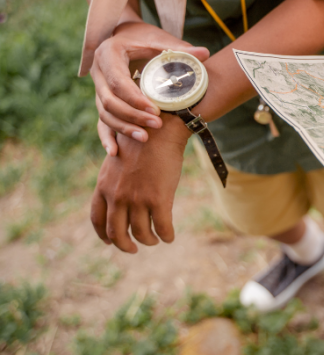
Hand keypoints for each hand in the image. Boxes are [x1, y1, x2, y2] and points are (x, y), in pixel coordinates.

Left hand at [90, 113, 190, 252]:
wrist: (160, 130)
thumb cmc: (141, 142)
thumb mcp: (116, 160)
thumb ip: (113, 181)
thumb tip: (118, 196)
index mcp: (104, 187)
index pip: (97, 219)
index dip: (103, 234)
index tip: (110, 241)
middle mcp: (117, 196)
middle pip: (116, 233)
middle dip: (125, 245)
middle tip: (134, 249)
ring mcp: (137, 199)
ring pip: (141, 233)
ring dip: (148, 240)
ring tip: (155, 240)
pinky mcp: (159, 199)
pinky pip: (162, 227)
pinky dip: (166, 236)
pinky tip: (170, 237)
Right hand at [91, 21, 208, 146]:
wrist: (125, 34)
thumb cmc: (145, 36)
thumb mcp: (160, 39)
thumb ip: (180, 49)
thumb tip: (205, 54)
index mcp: (108, 54)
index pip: (118, 82)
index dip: (136, 99)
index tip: (156, 111)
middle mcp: (97, 72)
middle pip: (109, 101)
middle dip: (133, 116)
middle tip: (157, 125)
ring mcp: (97, 87)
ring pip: (104, 113)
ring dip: (123, 128)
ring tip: (145, 138)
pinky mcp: (100, 99)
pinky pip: (100, 121)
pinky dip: (106, 137)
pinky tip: (115, 153)